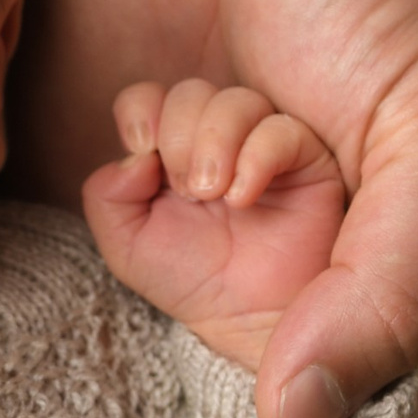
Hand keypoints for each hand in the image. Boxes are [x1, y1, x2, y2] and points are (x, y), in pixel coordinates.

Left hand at [31, 0, 417, 417]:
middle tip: (257, 146)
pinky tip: (147, 99)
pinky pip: (70, 229)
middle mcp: (263, 260)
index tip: (293, 234)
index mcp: (358, 270)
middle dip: (226, 237)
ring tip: (214, 95)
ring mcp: (173, 217)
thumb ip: (394, 290)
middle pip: (210, 336)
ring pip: (138, 279)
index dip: (290, 334)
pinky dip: (105, 162)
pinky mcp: (90, 166)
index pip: (307, 387)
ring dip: (170, 182)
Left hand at [82, 79, 345, 373]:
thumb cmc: (195, 283)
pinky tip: (242, 196)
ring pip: (236, 100)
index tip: (141, 148)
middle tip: (187, 190)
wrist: (253, 325)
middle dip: (179, 134)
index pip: (150, 100)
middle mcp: (218, 142)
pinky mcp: (308, 161)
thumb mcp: (128, 248)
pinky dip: (257, 155)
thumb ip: (108, 198)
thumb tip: (133, 155)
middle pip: (191, 92)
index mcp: (173, 152)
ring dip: (214, 141)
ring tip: (214, 195)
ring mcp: (263, 147)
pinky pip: (282, 131)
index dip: (140, 111)